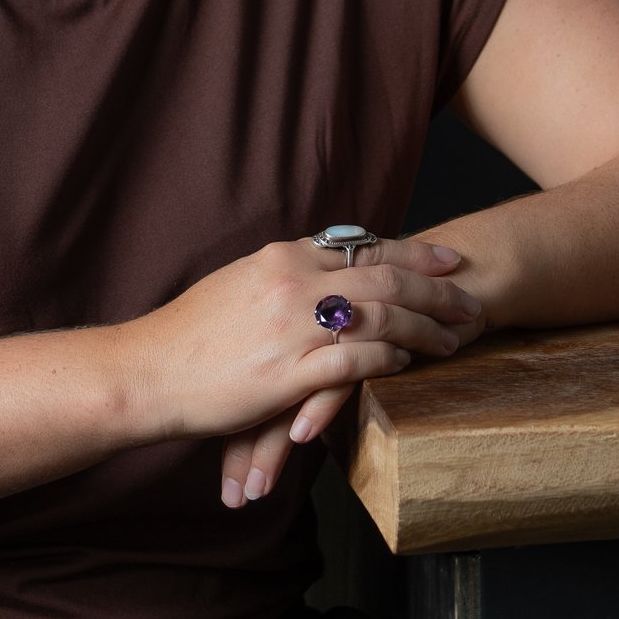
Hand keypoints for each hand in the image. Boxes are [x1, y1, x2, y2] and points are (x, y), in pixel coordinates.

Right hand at [118, 233, 484, 467]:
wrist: (147, 371)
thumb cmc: (189, 336)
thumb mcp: (237, 285)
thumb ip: (282, 275)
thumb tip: (315, 269)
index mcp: (282, 258)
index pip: (363, 247)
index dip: (412, 256)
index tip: (445, 261)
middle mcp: (292, 283)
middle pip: (384, 278)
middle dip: (435, 291)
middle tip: (470, 301)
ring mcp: (292, 326)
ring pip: (380, 317)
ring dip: (424, 328)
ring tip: (453, 340)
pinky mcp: (289, 371)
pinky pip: (356, 360)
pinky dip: (389, 360)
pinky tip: (407, 365)